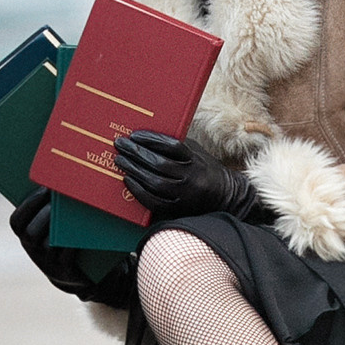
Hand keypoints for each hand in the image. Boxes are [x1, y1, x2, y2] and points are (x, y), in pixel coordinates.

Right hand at [10, 188, 135, 308]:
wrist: (85, 273)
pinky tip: (82, 230)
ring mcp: (49, 265)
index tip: (44, 189)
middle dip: (44, 215)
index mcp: (28, 237)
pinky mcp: (67, 273)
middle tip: (60, 198)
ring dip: (59, 228)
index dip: (28, 205)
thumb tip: (59, 175)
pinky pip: (67, 258)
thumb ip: (53, 207)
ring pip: (48, 246)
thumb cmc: (71, 239)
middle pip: (30, 235)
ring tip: (73, 210)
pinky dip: (73, 244)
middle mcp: (34, 252)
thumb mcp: (58, 225)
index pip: (16, 222)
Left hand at [112, 129, 264, 222]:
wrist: (224, 196)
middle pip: (159, 164)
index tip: (135, 135)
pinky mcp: (177, 209)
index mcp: (196, 160)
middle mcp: (191, 178)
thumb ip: (177, 145)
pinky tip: (128, 180)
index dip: (151, 139)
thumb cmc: (203, 168)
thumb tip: (147, 137)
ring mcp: (184, 195)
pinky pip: (153, 201)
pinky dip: (138, 190)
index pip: (172, 146)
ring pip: (154, 182)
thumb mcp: (195, 152)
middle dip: (136, 153)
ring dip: (134, 170)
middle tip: (120, 145)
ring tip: (120, 160)